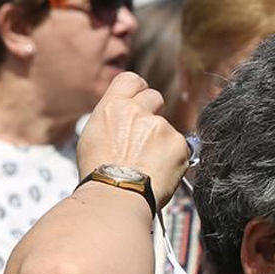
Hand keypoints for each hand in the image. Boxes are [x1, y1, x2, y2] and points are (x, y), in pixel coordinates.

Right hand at [76, 72, 191, 206]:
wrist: (117, 193)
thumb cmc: (100, 173)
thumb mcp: (93, 135)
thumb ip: (113, 120)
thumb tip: (122, 119)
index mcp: (113, 106)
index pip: (132, 80)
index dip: (138, 90)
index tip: (140, 101)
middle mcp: (137, 111)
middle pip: (155, 98)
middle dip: (154, 113)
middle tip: (147, 137)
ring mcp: (160, 126)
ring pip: (167, 128)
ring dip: (162, 142)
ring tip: (148, 164)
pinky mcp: (179, 143)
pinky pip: (181, 147)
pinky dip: (174, 158)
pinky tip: (160, 171)